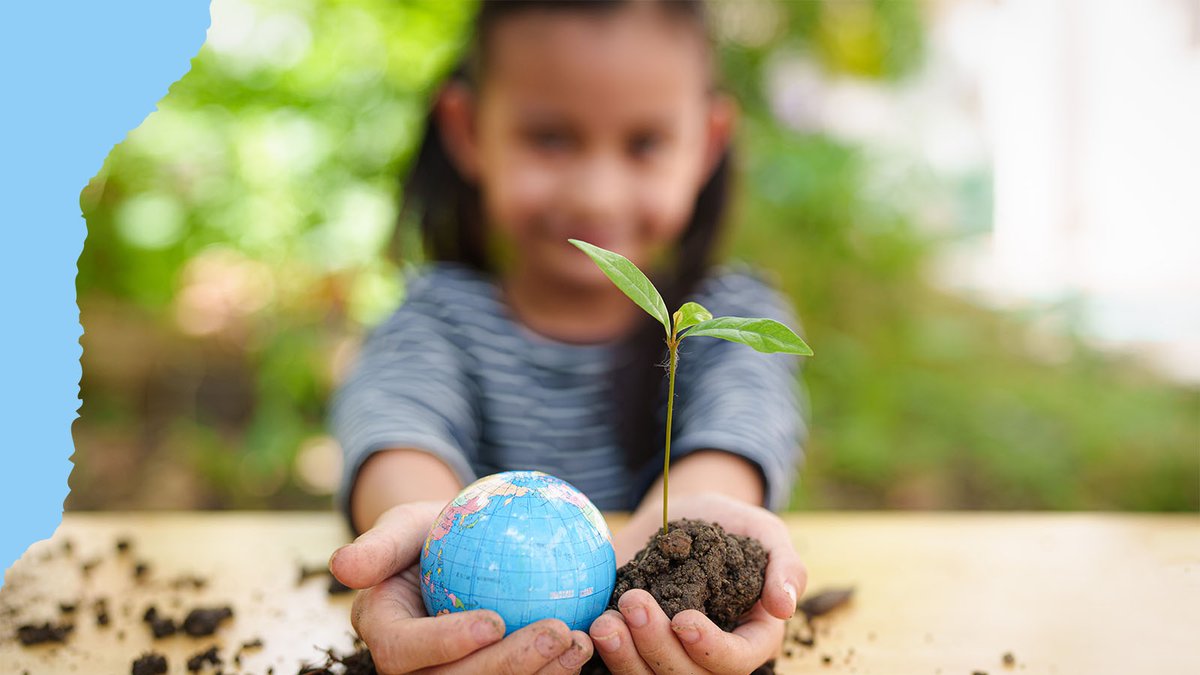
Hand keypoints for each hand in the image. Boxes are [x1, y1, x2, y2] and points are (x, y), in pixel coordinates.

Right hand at [329, 501, 593, 673]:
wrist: (464, 550)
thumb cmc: (433, 529)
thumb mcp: (406, 522)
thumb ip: (380, 544)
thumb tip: (342, 566)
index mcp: (384, 630)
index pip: (401, 650)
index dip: (444, 643)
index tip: (493, 619)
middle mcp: (413, 667)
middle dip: (507, 666)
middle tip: (557, 632)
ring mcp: (452, 674)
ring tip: (580, 641)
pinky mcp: (490, 673)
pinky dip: (555, 671)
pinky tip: (588, 645)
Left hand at [590, 493, 806, 673]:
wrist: (682, 513)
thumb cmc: (731, 524)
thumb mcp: (765, 532)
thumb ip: (784, 566)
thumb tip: (784, 606)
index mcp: (749, 637)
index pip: (736, 661)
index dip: (710, 648)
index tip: (684, 619)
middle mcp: (708, 654)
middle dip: (658, 647)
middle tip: (634, 602)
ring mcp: (669, 652)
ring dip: (625, 658)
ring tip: (605, 623)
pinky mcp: (634, 644)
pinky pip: (619, 665)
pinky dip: (604, 654)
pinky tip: (592, 627)